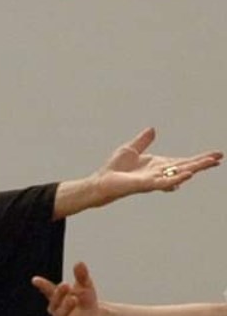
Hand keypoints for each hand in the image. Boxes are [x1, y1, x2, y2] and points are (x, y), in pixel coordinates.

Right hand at [31, 261, 101, 315]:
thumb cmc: (86, 299)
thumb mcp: (86, 285)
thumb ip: (81, 275)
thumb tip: (79, 263)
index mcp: (58, 297)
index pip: (48, 291)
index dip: (42, 286)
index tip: (35, 280)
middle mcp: (57, 309)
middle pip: (53, 304)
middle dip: (58, 295)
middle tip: (65, 285)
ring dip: (65, 308)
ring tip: (73, 299)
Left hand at [53, 128, 222, 218]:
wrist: (100, 182)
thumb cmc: (113, 169)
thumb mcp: (130, 149)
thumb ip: (143, 141)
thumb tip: (152, 129)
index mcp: (158, 166)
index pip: (183, 161)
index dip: (199, 158)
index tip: (216, 156)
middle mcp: (159, 174)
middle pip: (185, 167)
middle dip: (202, 164)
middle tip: (219, 159)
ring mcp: (153, 180)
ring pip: (177, 175)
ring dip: (193, 170)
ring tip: (208, 165)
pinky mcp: (144, 185)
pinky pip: (163, 183)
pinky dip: (175, 179)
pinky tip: (187, 175)